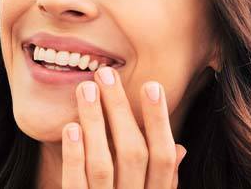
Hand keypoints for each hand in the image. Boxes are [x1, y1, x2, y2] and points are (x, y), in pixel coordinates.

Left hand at [61, 67, 186, 187]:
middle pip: (132, 154)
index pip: (162, 157)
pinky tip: (71, 127)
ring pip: (102, 165)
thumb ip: (163, 178)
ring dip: (95, 122)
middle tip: (105, 73)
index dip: (159, 121)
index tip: (151, 85)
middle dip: (120, 111)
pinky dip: (74, 155)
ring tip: (86, 88)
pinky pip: (74, 183)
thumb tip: (179, 148)